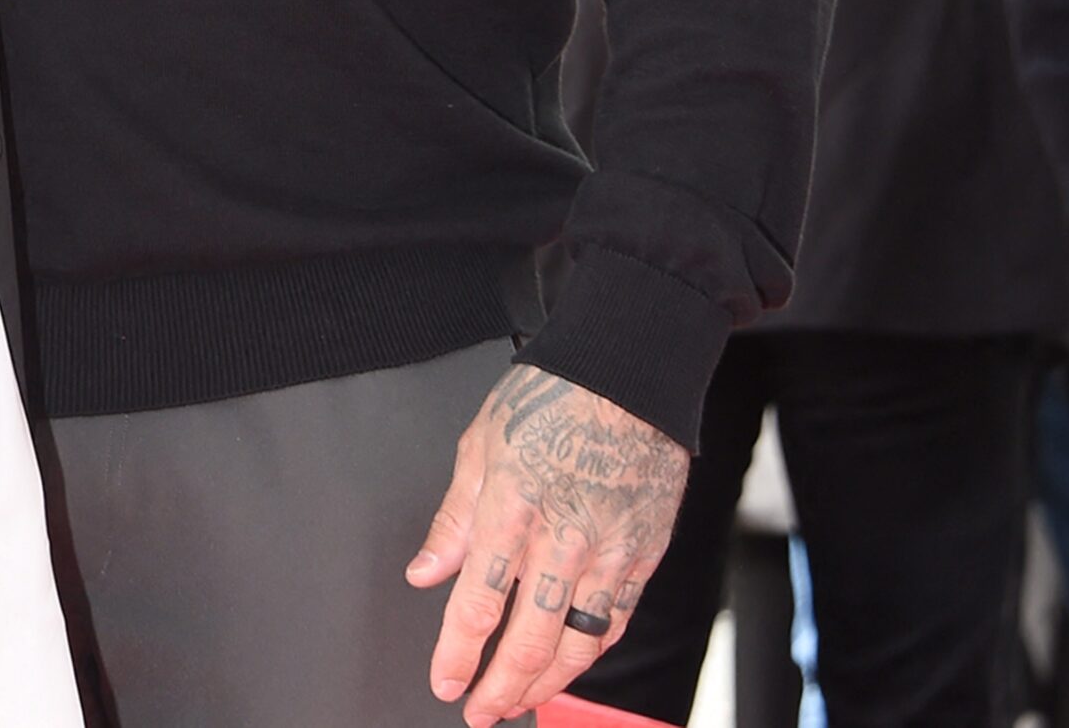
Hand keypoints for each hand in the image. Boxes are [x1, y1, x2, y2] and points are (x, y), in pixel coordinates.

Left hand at [406, 364, 688, 725]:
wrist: (625, 375)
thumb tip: (425, 572)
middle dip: (501, 687)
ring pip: (580, 643)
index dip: (458, 653)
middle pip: (531, 637)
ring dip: (546, 683)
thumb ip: (453, 518)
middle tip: (479, 712)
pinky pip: (616, 619)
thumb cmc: (548, 398)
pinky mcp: (643, 554)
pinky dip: (591, 652)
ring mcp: (609, 551)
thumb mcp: (479, 444)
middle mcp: (563, 538)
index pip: (479, 601)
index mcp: (512, 507)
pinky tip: (570, 665)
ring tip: (519, 701)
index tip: (444, 682)